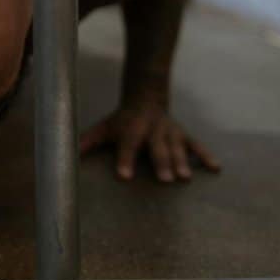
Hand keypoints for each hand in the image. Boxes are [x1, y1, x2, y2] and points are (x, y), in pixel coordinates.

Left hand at [79, 103, 219, 182]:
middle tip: (164, 181)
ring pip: (176, 148)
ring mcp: (169, 133)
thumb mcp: (103, 128)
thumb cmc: (121, 121)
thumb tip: (63, 156)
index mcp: (131, 130)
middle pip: (156, 148)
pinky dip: (206, 155)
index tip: (124, 176)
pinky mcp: (183, 135)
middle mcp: (152, 131)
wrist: (146, 99)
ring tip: (184, 178)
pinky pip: (196, 145)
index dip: (125, 160)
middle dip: (161, 164)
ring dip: (181, 162)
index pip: (127, 146)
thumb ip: (87, 142)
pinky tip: (216, 168)